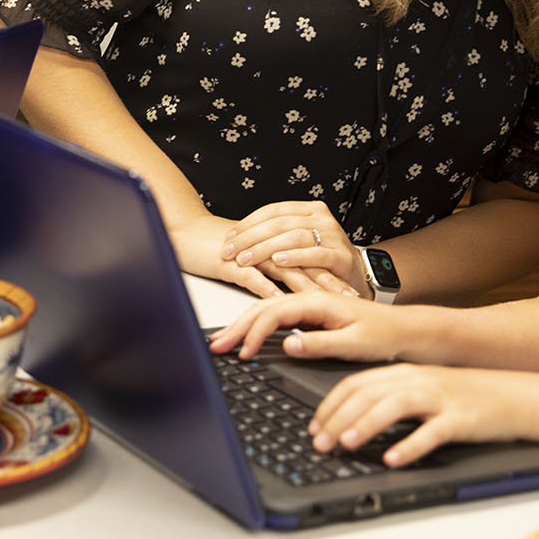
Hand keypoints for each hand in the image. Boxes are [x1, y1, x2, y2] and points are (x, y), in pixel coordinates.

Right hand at [165, 208, 336, 298]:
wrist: (185, 234)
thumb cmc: (220, 248)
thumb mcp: (253, 258)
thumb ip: (276, 266)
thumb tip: (299, 285)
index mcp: (276, 242)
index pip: (311, 258)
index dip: (332, 274)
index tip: (353, 292)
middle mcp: (267, 245)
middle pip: (304, 262)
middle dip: (328, 281)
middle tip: (349, 298)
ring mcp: (249, 253)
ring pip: (283, 268)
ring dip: (305, 287)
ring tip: (324, 303)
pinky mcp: (230, 262)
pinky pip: (251, 275)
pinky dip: (267, 287)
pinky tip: (280, 300)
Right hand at [208, 290, 405, 360]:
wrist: (406, 328)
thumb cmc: (384, 334)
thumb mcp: (354, 343)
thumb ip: (319, 343)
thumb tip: (287, 344)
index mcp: (317, 301)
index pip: (274, 313)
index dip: (253, 333)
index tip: (242, 354)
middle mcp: (309, 296)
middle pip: (262, 307)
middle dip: (236, 327)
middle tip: (216, 346)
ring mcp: (307, 301)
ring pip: (265, 306)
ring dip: (241, 322)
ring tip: (222, 339)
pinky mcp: (310, 309)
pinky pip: (274, 307)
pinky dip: (254, 317)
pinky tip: (245, 329)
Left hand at [219, 201, 360, 296]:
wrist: (356, 275)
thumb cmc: (320, 259)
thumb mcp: (298, 241)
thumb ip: (276, 235)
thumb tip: (238, 237)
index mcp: (309, 209)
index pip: (272, 210)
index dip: (247, 223)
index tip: (228, 237)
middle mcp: (321, 218)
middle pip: (279, 223)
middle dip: (250, 238)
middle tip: (229, 251)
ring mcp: (333, 235)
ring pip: (293, 236)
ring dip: (265, 248)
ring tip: (246, 259)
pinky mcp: (341, 256)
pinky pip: (315, 254)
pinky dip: (295, 257)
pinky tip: (279, 261)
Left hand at [309, 364, 529, 467]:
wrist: (514, 397)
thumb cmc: (464, 398)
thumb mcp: (422, 391)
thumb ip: (389, 399)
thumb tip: (348, 420)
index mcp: (403, 374)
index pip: (356, 384)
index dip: (330, 405)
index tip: (313, 426)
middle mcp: (418, 382)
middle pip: (368, 395)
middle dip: (337, 418)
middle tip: (319, 443)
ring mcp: (440, 398)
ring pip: (394, 407)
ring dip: (366, 425)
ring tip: (346, 444)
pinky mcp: (460, 419)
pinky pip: (431, 432)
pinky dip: (410, 445)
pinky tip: (394, 459)